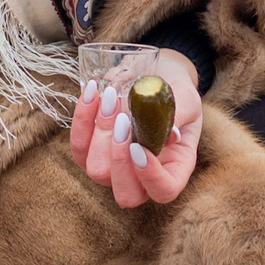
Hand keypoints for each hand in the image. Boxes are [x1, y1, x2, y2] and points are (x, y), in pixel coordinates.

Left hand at [69, 51, 203, 207]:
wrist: (152, 70)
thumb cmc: (175, 87)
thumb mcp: (186, 96)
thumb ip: (179, 115)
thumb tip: (171, 136)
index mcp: (174, 167)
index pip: (164, 191)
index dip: (151, 177)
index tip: (139, 147)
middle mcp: (142, 174)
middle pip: (126, 194)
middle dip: (119, 159)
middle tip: (124, 120)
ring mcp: (113, 166)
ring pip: (97, 170)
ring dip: (101, 133)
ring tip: (110, 97)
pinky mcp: (90, 150)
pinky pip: (79, 145)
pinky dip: (82, 119)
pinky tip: (92, 91)